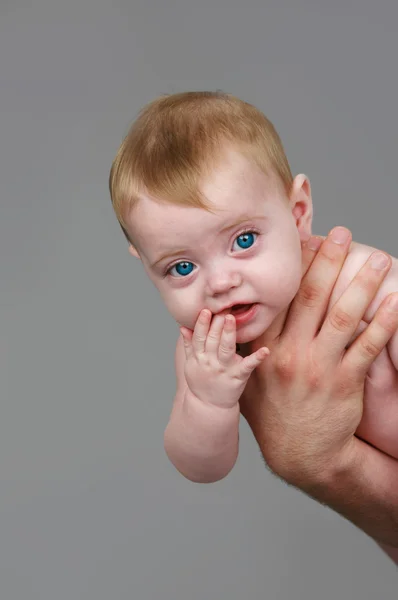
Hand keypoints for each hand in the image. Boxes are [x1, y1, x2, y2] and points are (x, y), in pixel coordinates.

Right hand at [180, 309, 268, 408]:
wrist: (209, 407)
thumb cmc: (201, 382)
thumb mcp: (190, 364)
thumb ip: (188, 345)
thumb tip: (183, 326)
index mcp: (199, 357)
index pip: (199, 337)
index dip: (201, 324)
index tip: (205, 310)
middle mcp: (211, 361)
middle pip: (212, 340)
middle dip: (216, 324)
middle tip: (222, 308)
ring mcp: (224, 369)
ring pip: (226, 349)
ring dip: (228, 334)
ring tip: (231, 319)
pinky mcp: (238, 377)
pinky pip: (248, 366)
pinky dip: (256, 358)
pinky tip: (265, 351)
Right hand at [240, 227, 397, 488]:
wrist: (301, 453)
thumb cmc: (272, 412)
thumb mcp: (244, 380)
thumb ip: (238, 349)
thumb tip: (223, 321)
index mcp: (264, 348)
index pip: (279, 299)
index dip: (292, 267)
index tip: (303, 240)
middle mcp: (290, 352)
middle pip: (312, 297)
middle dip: (328, 261)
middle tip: (342, 233)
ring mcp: (318, 366)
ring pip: (343, 316)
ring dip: (362, 284)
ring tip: (378, 260)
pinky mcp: (344, 381)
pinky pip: (367, 346)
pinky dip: (382, 322)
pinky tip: (395, 302)